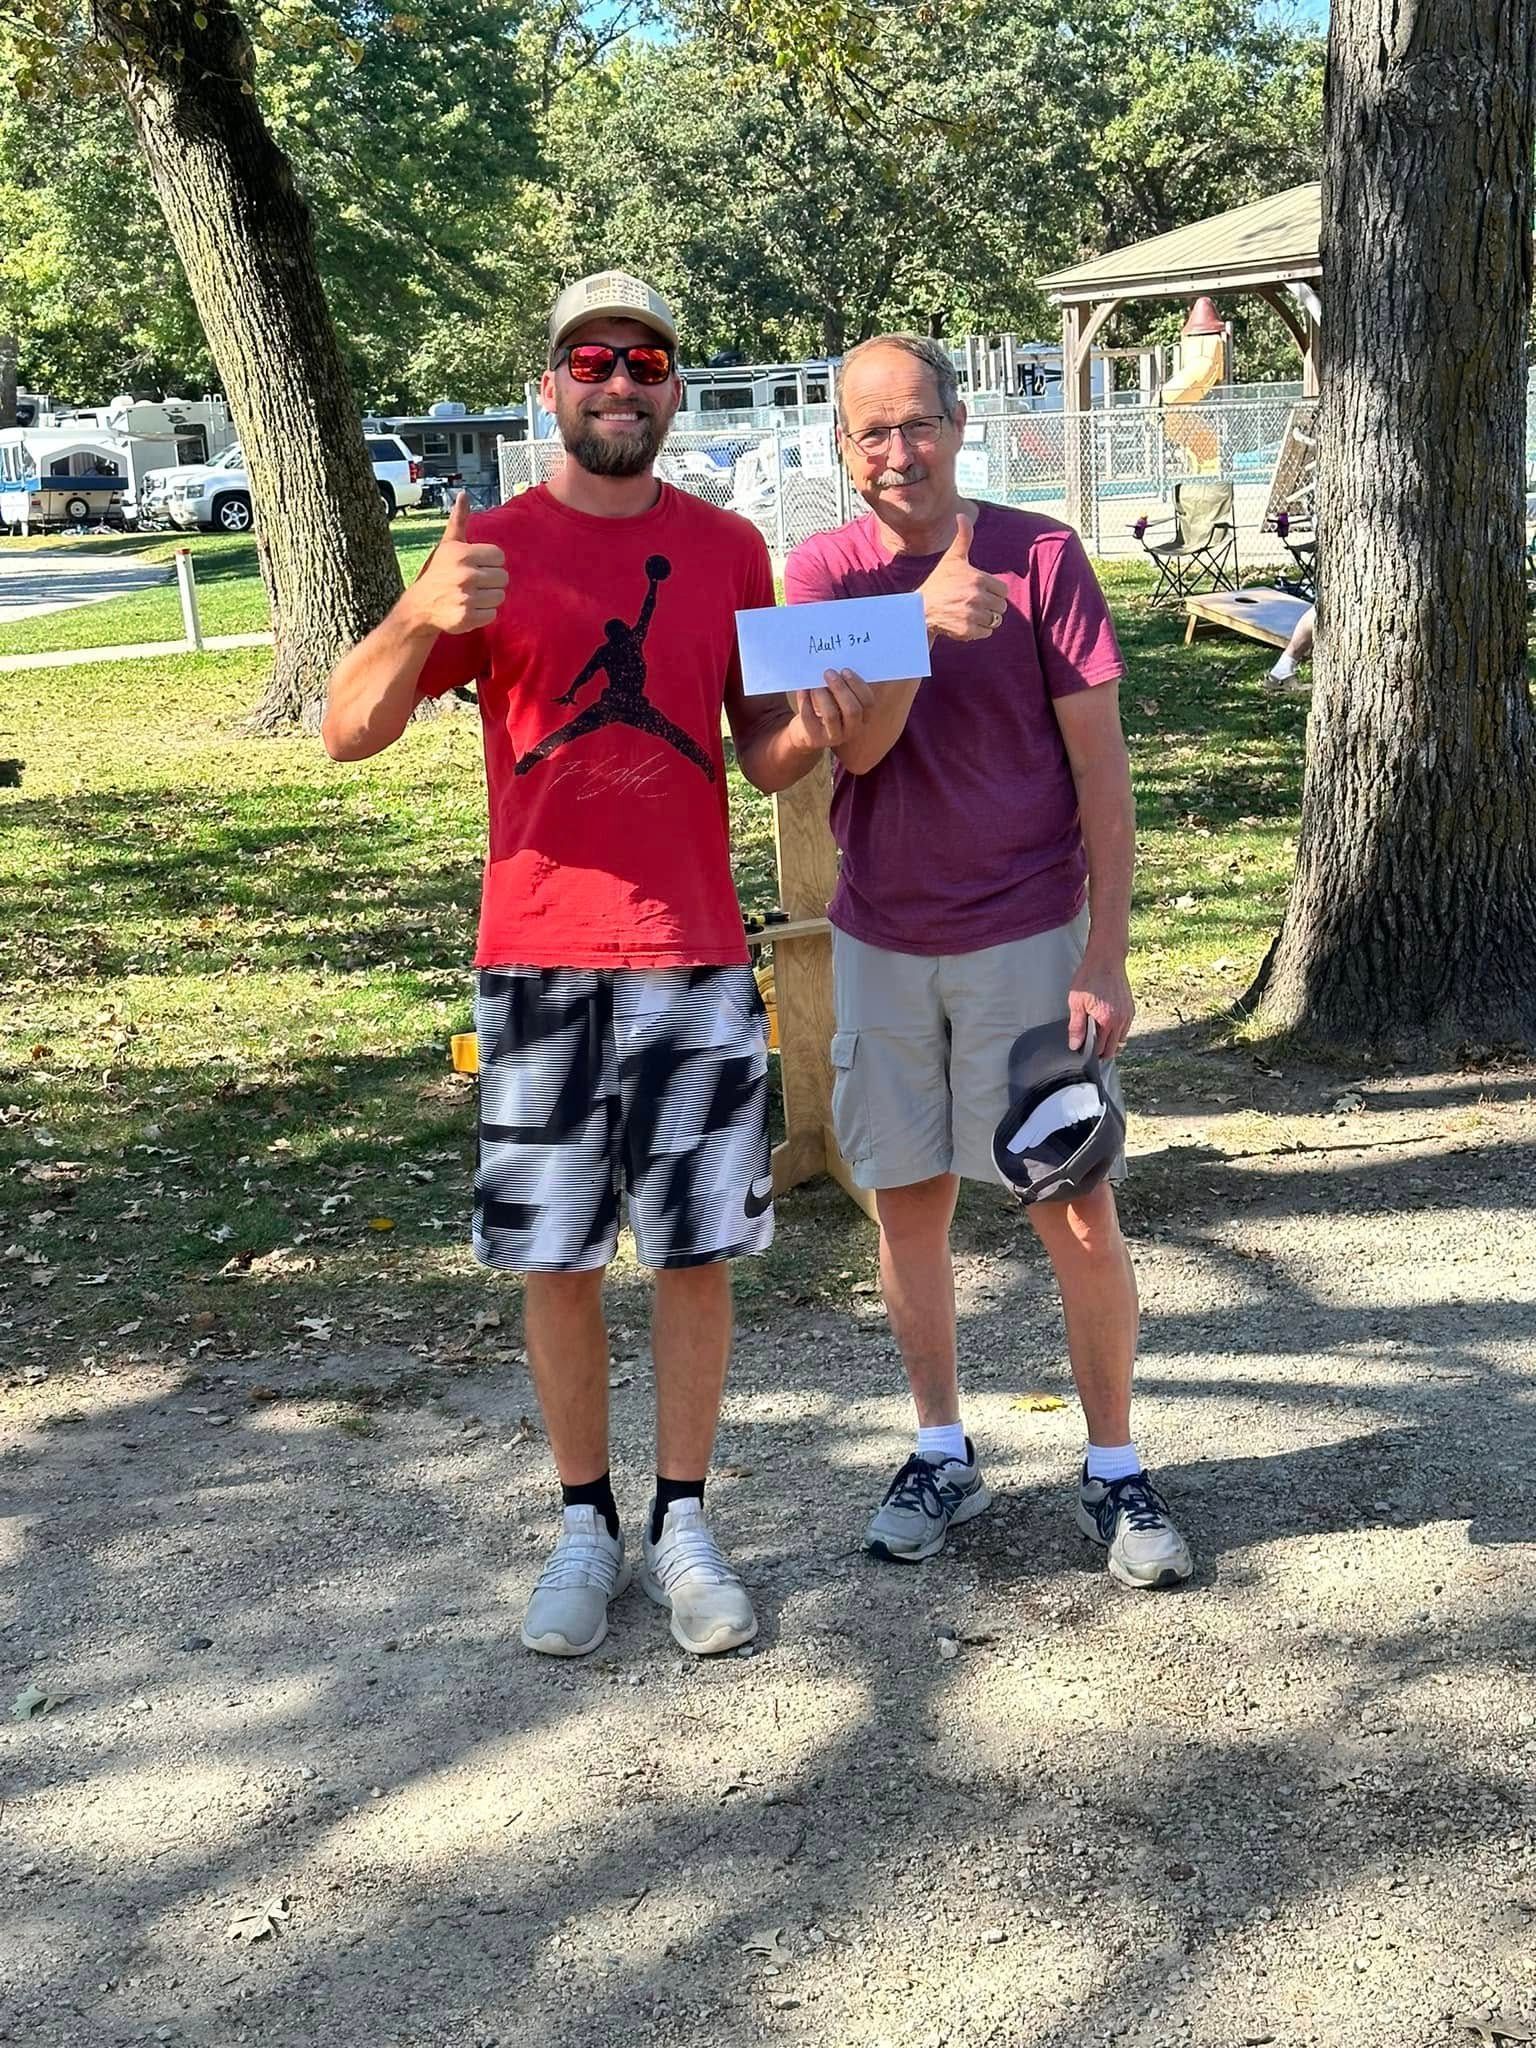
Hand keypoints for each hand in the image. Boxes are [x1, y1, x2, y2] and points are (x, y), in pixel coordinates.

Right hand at [405, 492, 507, 634]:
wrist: (420, 606)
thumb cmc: (439, 572)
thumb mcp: (448, 544)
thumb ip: (460, 520)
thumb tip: (463, 493)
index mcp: (463, 554)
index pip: (499, 557)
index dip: (490, 562)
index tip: (476, 566)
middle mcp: (465, 574)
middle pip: (503, 577)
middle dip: (491, 581)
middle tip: (474, 583)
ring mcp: (466, 597)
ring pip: (500, 596)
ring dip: (488, 598)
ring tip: (471, 596)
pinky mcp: (466, 617)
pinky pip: (492, 614)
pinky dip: (483, 614)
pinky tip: (469, 609)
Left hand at [791, 667, 873, 750]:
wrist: (806, 733)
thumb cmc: (825, 710)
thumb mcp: (838, 700)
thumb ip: (841, 687)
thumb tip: (835, 668)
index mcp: (863, 718)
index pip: (868, 703)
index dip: (857, 685)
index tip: (845, 670)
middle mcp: (852, 730)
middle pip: (852, 710)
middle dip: (840, 688)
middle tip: (828, 673)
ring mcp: (834, 737)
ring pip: (831, 715)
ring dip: (823, 695)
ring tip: (815, 684)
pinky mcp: (815, 739)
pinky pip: (810, 718)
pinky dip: (805, 701)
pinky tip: (803, 689)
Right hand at [918, 514, 1009, 642]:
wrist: (921, 609)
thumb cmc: (939, 582)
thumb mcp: (953, 558)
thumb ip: (963, 537)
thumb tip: (962, 514)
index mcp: (978, 579)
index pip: (1002, 590)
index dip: (992, 591)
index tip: (978, 590)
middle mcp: (977, 597)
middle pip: (1001, 606)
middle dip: (990, 606)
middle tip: (973, 603)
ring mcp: (972, 615)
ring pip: (995, 620)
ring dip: (985, 619)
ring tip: (970, 613)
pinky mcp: (968, 631)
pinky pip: (986, 633)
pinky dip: (978, 631)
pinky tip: (965, 623)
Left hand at [1068, 947, 1134, 1062]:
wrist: (1106, 959)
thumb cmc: (1090, 977)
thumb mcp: (1076, 1002)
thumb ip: (1076, 1026)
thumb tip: (1075, 1045)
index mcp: (1107, 1021)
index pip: (1103, 1049)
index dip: (1093, 1054)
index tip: (1084, 1052)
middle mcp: (1121, 1020)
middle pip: (1114, 1048)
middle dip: (1103, 1051)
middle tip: (1090, 1048)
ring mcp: (1128, 1014)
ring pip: (1122, 1039)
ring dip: (1111, 1042)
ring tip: (1098, 1037)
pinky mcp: (1130, 1008)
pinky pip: (1126, 1028)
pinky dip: (1117, 1032)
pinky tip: (1106, 1026)